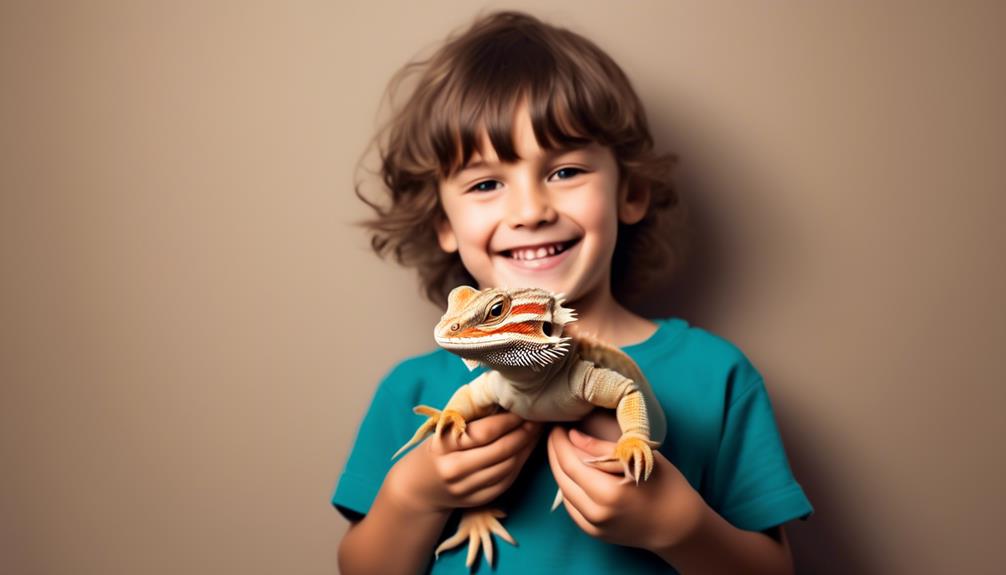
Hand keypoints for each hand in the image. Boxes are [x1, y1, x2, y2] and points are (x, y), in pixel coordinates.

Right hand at [387, 412, 541, 514]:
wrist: (418, 488)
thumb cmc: (436, 449)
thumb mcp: (444, 430)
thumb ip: (471, 420)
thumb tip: (507, 403)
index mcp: (443, 446)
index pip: (484, 432)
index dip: (509, 420)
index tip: (523, 408)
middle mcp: (453, 469)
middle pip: (500, 451)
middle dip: (524, 433)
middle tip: (537, 419)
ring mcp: (466, 489)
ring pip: (507, 467)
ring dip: (526, 448)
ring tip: (535, 433)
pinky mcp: (477, 501)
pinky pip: (506, 481)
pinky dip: (520, 465)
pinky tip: (526, 451)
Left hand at [546, 423, 706, 552]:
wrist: (679, 526)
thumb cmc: (666, 486)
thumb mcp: (638, 458)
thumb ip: (602, 448)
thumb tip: (572, 435)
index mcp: (608, 493)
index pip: (570, 462)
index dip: (559, 441)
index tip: (558, 424)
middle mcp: (597, 513)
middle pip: (562, 477)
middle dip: (555, 451)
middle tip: (555, 432)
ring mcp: (594, 527)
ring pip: (563, 492)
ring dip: (559, 468)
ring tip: (561, 447)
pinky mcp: (594, 533)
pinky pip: (571, 506)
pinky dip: (568, 486)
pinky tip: (571, 471)